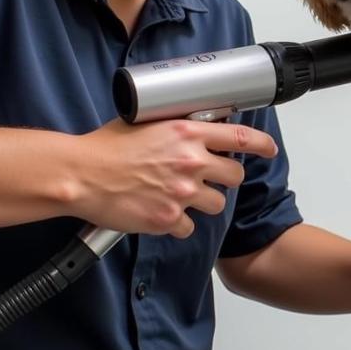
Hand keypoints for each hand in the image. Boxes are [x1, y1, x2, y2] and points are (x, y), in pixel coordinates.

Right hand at [73, 118, 277, 237]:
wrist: (81, 175)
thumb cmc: (106, 147)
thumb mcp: (147, 122)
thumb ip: (177, 127)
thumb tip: (196, 126)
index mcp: (187, 133)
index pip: (240, 137)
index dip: (261, 144)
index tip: (269, 149)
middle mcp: (191, 161)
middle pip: (234, 175)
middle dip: (224, 177)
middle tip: (207, 177)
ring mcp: (182, 192)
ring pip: (217, 203)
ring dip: (204, 202)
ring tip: (179, 196)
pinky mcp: (169, 218)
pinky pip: (190, 227)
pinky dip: (179, 224)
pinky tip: (162, 213)